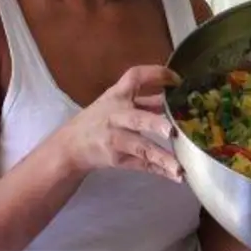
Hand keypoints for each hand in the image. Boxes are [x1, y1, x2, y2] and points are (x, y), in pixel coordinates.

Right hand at [62, 64, 185, 181]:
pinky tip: (177, 176)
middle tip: (171, 130)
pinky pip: (141, 165)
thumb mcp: (116, 104)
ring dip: (160, 156)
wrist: (70, 146)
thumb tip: (179, 100)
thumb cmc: (99, 120)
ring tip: (178, 166)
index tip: (177, 79)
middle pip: (135, 118)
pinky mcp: (117, 159)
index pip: (135, 77)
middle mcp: (116, 116)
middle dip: (153, 123)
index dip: (156, 74)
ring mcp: (115, 139)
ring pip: (140, 147)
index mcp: (117, 96)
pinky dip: (160, 170)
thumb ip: (145, 101)